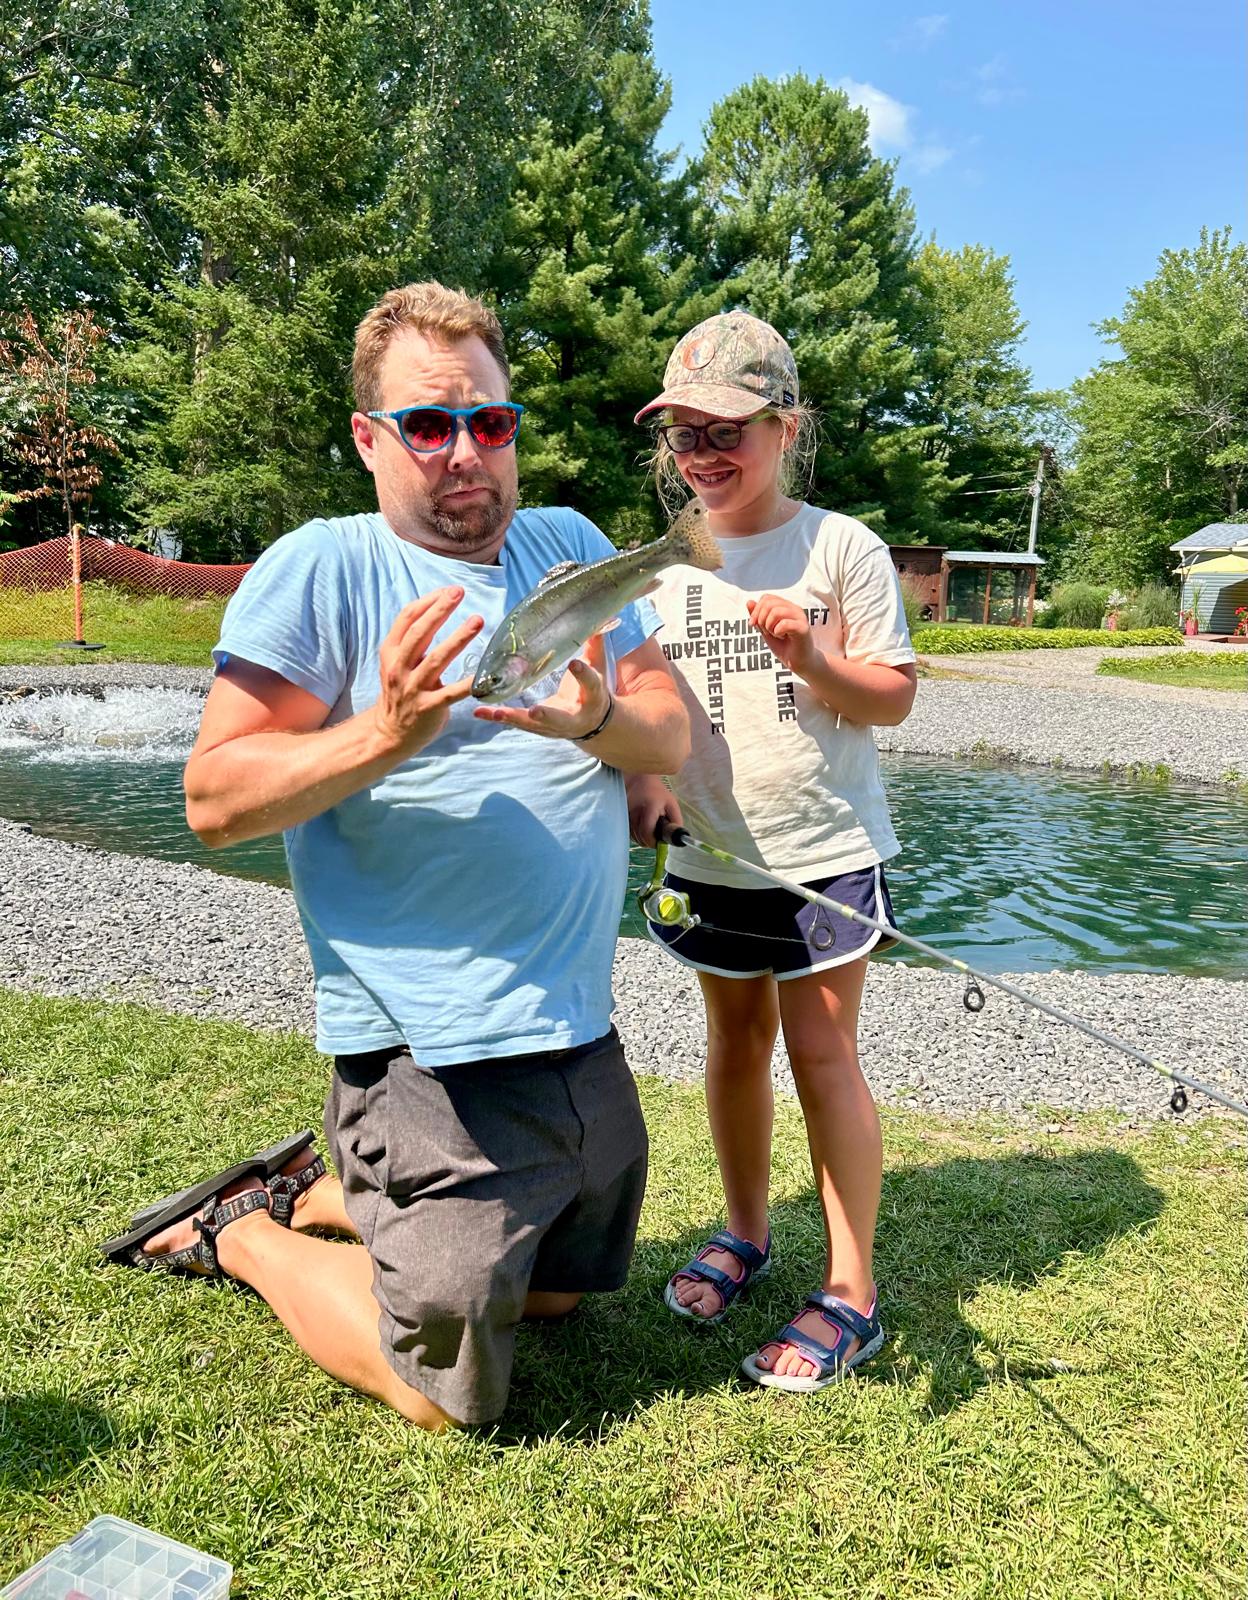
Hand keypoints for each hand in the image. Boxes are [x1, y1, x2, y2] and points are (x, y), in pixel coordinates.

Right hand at [371, 588, 482, 755]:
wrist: (390, 731)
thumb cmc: (400, 690)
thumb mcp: (397, 661)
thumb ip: (413, 640)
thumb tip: (438, 609)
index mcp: (391, 652)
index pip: (407, 619)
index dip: (427, 602)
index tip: (448, 590)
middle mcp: (399, 667)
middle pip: (419, 633)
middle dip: (439, 610)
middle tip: (459, 593)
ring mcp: (413, 688)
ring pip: (436, 659)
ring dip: (458, 638)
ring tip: (477, 620)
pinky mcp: (429, 707)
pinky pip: (451, 693)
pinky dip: (469, 684)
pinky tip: (486, 676)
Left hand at [472, 633, 610, 740]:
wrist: (592, 724)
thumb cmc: (592, 690)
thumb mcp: (598, 668)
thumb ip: (594, 645)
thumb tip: (599, 617)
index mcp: (592, 698)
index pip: (590, 685)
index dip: (584, 674)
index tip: (574, 663)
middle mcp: (572, 717)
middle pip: (559, 717)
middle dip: (545, 715)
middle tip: (534, 711)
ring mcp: (553, 726)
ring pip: (532, 724)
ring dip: (511, 718)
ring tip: (493, 712)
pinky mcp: (537, 727)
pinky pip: (517, 722)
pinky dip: (497, 717)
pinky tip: (480, 712)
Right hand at [626, 774, 682, 846]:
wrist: (640, 781)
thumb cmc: (658, 794)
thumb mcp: (672, 805)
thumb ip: (676, 822)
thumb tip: (676, 839)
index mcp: (650, 807)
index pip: (647, 831)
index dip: (652, 841)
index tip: (658, 842)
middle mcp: (635, 811)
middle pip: (639, 836)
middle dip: (648, 841)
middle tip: (655, 837)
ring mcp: (626, 813)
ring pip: (632, 836)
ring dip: (641, 838)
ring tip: (649, 830)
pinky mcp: (621, 815)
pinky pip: (628, 831)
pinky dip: (635, 834)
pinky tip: (640, 827)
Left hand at [747, 592, 816, 672]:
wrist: (798, 662)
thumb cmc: (783, 645)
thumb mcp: (765, 630)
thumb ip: (758, 617)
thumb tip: (749, 602)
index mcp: (786, 606)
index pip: (767, 598)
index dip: (756, 610)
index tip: (752, 625)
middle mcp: (794, 608)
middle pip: (769, 603)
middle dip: (761, 619)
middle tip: (766, 632)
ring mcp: (800, 617)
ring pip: (776, 611)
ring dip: (769, 626)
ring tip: (775, 634)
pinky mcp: (803, 628)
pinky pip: (784, 623)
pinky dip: (777, 632)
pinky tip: (782, 637)